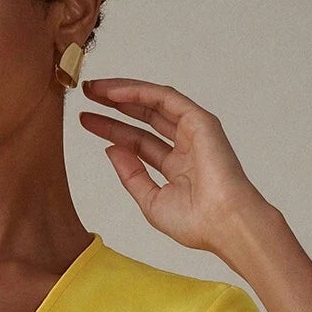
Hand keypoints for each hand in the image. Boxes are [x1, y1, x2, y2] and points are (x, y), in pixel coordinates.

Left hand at [76, 76, 274, 259]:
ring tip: (94, 88)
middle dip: (114, 106)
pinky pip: (164, 98)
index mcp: (176, 167)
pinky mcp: (199, 120)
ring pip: (152, 103)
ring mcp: (193, 131)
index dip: (112, 130)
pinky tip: (113, 92)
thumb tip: (111, 150)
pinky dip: (138, 92)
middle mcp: (185, 146)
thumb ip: (131, 175)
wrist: (223, 222)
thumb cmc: (196, 222)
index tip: (88, 121)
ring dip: (123, 93)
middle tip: (87, 95)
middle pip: (143, 118)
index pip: (138, 142)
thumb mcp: (150, 201)